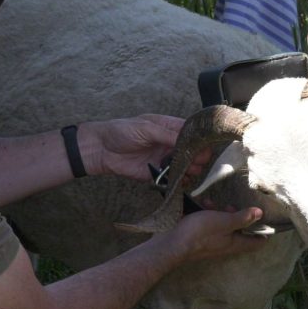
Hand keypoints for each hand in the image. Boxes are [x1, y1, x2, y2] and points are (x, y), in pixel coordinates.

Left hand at [82, 115, 211, 182]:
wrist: (101, 149)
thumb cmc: (121, 131)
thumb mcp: (145, 128)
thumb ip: (166, 134)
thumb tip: (186, 140)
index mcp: (168, 127)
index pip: (190, 133)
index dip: (199, 140)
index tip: (205, 147)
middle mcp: (168, 143)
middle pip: (190, 151)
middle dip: (197, 156)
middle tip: (198, 161)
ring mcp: (163, 158)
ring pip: (184, 165)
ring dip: (190, 169)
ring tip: (191, 171)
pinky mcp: (156, 172)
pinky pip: (172, 178)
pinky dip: (179, 180)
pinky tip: (183, 181)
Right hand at [163, 207, 266, 261]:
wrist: (172, 244)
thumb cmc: (200, 233)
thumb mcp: (224, 221)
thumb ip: (242, 218)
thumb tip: (260, 214)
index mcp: (236, 243)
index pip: (258, 242)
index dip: (265, 231)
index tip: (266, 217)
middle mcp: (226, 245)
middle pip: (241, 232)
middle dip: (239, 217)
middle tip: (234, 206)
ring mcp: (213, 242)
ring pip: (224, 226)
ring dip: (222, 214)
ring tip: (213, 203)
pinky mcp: (201, 237)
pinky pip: (210, 225)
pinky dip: (209, 215)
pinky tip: (201, 205)